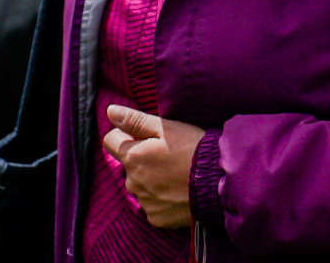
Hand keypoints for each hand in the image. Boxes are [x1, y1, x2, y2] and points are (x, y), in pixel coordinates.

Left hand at [102, 105, 202, 228]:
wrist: (219, 182)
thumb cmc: (193, 149)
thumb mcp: (166, 128)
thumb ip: (135, 120)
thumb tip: (110, 111)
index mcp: (132, 157)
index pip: (110, 141)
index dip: (125, 135)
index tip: (144, 136)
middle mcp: (133, 181)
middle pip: (128, 165)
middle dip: (141, 159)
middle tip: (168, 156)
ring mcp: (144, 202)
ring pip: (140, 186)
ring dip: (152, 179)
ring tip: (176, 174)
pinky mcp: (156, 218)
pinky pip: (152, 205)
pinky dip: (162, 199)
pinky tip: (178, 191)